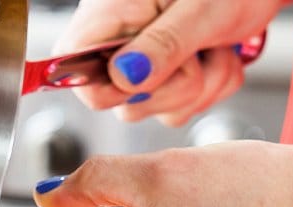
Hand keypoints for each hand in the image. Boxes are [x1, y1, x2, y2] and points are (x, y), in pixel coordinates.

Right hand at [56, 0, 286, 125]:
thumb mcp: (197, 9)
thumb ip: (162, 45)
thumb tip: (125, 78)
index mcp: (107, 16)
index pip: (75, 75)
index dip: (116, 88)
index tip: (154, 70)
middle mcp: (118, 43)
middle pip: (125, 104)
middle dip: (176, 86)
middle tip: (198, 48)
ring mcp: (143, 64)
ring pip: (160, 110)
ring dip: (201, 85)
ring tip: (213, 45)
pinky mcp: (168, 78)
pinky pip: (184, 109)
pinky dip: (211, 86)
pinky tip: (217, 53)